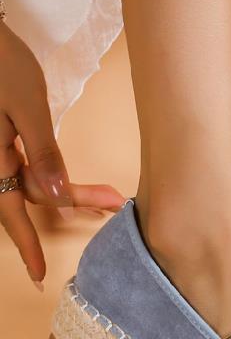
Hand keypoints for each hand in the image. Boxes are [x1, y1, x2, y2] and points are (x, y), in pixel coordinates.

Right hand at [0, 21, 124, 287]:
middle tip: (111, 203)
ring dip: (65, 190)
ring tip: (103, 196)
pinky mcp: (3, 138)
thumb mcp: (28, 107)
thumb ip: (43, 152)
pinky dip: (52, 174)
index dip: (28, 246)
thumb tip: (56, 198)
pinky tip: (72, 183)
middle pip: (30, 195)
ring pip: (31, 181)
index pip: (14, 212)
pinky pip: (27, 166)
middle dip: (71, 202)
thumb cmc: (1, 62)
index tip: (39, 276)